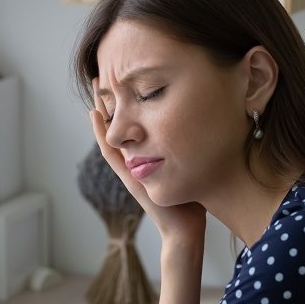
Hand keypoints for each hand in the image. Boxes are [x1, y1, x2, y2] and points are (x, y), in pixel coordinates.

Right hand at [89, 79, 206, 243]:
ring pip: (109, 134)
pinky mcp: (128, 177)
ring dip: (100, 110)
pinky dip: (101, 132)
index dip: (126, 100)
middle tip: (100, 73)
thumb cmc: (192, 200)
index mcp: (147, 156)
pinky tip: (95, 115)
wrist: (185, 230)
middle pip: (117, 123)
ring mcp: (128, 169)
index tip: (123, 76)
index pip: (133, 123)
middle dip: (109, 98)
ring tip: (93, 86)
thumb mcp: (191, 164)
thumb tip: (211, 122)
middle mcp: (134, 160)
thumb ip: (192, 147)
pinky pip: (110, 151)